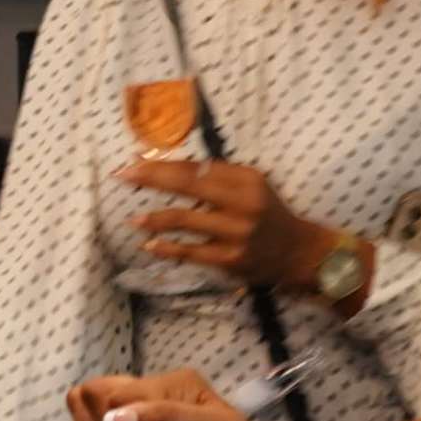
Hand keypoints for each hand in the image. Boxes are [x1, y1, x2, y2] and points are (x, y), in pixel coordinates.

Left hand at [122, 158, 326, 289]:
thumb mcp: (251, 184)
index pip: (197, 167)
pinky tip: (150, 244)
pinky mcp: (231, 259)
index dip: (164, 163)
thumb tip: (169, 166)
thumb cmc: (267, 212)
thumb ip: (216, 176)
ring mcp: (236, 234)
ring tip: (134, 218)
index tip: (136, 160)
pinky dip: (168, 248)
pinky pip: (191, 252)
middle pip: (188, 185)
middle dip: (152, 178)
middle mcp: (243, 204)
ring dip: (155, 219)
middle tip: (123, 175)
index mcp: (247, 180)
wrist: (297, 251)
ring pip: (186, 221)